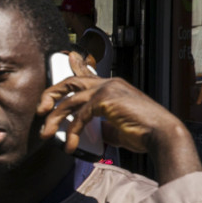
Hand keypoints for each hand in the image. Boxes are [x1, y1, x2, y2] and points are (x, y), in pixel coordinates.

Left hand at [39, 52, 179, 153]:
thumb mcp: (115, 127)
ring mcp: (107, 89)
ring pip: (69, 102)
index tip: (68, 57)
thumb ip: (99, 124)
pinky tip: (70, 145)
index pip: (86, 75)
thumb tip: (83, 131)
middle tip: (40, 111)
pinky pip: (79, 116)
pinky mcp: (105, 100)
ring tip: (45, 134)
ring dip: (54, 120)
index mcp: (112, 87)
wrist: (161, 134)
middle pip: (70, 83)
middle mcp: (108, 83)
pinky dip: (72, 132)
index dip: (75, 66)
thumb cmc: (142, 132)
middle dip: (50, 95)